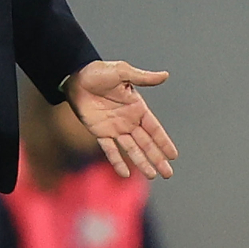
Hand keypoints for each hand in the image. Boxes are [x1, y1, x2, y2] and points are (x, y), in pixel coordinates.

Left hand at [64, 60, 177, 179]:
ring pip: (131, 149)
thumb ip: (143, 78)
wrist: (75, 77)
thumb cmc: (99, 72)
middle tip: (168, 174)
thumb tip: (165, 75)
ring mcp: (114, 128)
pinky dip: (117, 161)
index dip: (164, 142)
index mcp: (137, 107)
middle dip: (157, 158)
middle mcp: (128, 120)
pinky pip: (110, 150)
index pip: (154, 128)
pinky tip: (125, 173)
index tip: (174, 156)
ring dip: (142, 162)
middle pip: (146, 143)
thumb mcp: (122, 72)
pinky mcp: (99, 132)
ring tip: (152, 175)